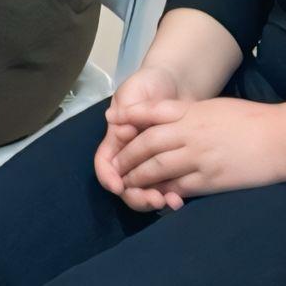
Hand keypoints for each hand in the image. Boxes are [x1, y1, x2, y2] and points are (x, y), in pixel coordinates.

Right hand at [95, 62, 218, 207]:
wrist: (179, 83)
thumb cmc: (150, 85)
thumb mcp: (133, 93)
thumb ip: (126, 111)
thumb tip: (120, 129)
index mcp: (117, 140)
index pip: (105, 164)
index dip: (108, 177)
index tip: (119, 186)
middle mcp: (131, 156)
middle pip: (125, 186)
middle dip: (136, 196)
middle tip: (154, 199)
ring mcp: (150, 164)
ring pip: (145, 191)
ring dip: (154, 200)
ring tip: (171, 202)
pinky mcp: (170, 168)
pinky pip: (166, 189)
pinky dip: (170, 197)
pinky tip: (180, 199)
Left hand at [104, 94, 285, 208]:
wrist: (281, 139)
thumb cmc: (251, 120)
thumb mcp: (215, 107)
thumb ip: (190, 113)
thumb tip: (171, 119)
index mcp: (192, 112)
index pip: (152, 112)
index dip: (130, 117)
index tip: (114, 121)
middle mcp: (190, 133)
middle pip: (148, 143)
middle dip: (128, 155)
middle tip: (115, 165)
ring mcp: (199, 157)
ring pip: (157, 168)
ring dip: (138, 177)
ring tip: (127, 183)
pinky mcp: (210, 180)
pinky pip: (179, 187)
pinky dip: (162, 192)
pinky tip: (154, 196)